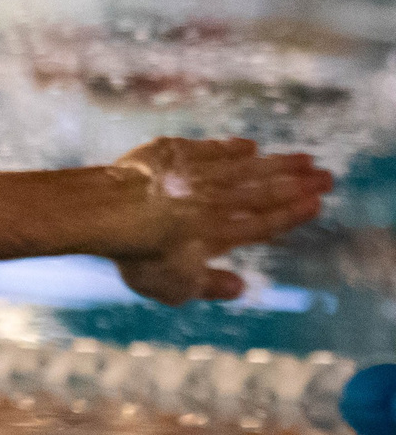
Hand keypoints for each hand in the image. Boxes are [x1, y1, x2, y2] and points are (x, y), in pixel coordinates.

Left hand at [106, 137, 330, 304]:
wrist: (106, 210)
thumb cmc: (138, 253)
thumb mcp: (175, 285)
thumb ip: (210, 286)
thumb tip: (240, 289)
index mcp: (222, 232)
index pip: (265, 223)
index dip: (292, 214)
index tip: (316, 205)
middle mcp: (217, 199)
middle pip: (265, 189)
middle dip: (299, 183)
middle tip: (328, 176)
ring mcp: (197, 173)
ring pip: (247, 166)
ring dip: (277, 162)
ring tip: (304, 158)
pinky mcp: (174, 153)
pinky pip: (212, 148)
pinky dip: (233, 148)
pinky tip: (249, 146)